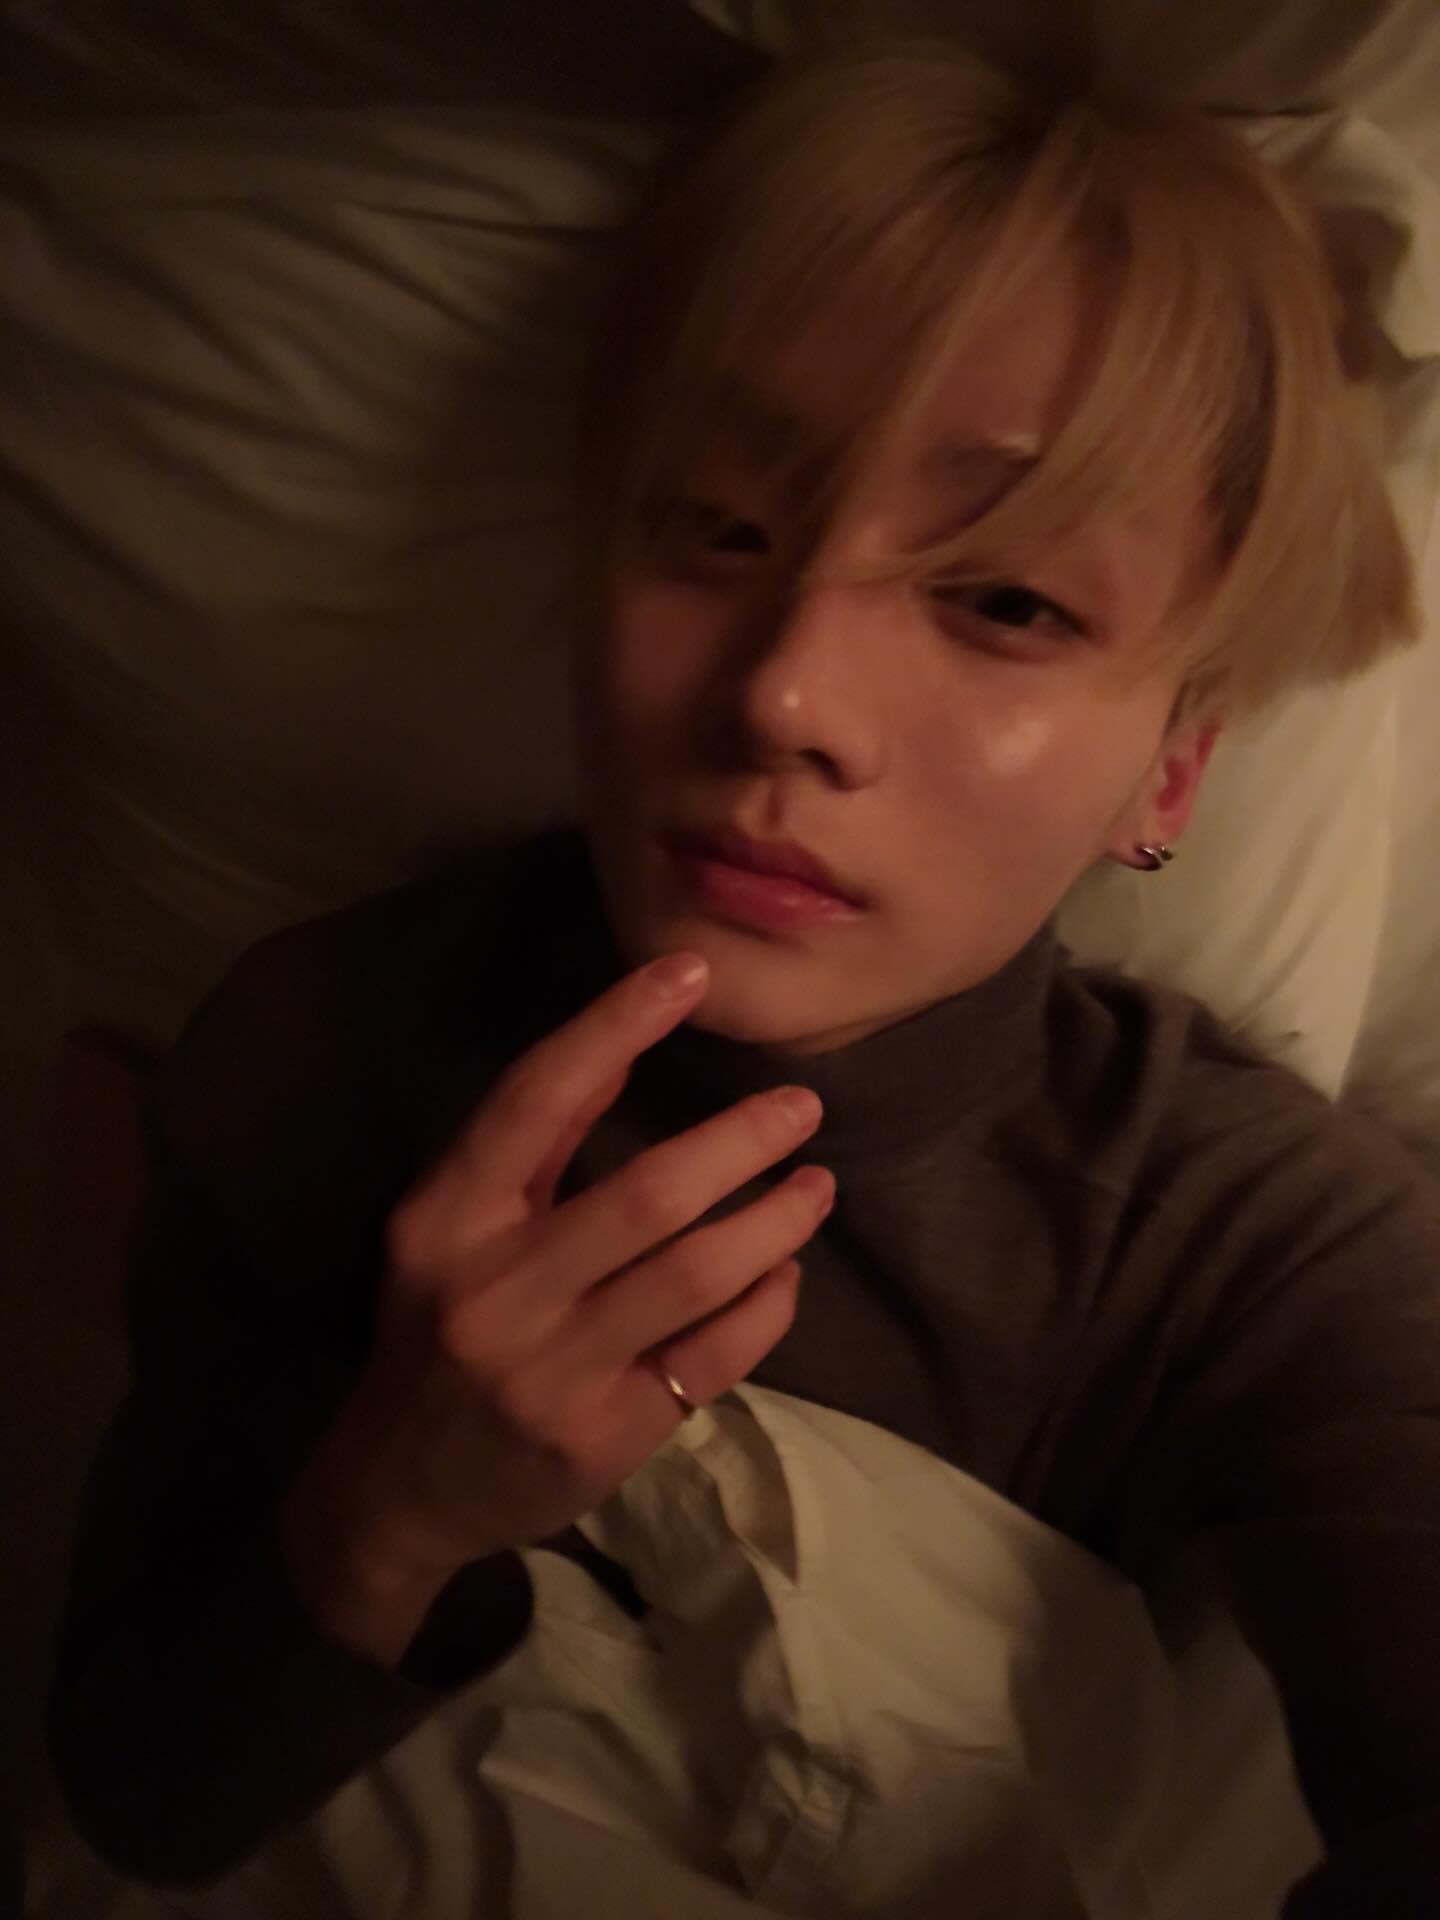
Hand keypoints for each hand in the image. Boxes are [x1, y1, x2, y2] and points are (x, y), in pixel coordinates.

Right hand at [280, 951, 832, 1661]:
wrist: (397, 1491)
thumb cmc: (435, 1331)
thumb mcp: (450, 1231)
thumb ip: (533, 1147)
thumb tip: (626, 1040)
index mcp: (446, 1219)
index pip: (537, 1099)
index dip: (616, 1026)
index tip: (690, 972)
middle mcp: (495, 1290)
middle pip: (649, 1193)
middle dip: (743, 1140)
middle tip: (801, 1108)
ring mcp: (553, 1370)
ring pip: (698, 1274)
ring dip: (777, 1220)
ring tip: (816, 1186)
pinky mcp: (607, 1434)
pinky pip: (716, 1354)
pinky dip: (768, 1304)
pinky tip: (785, 1274)